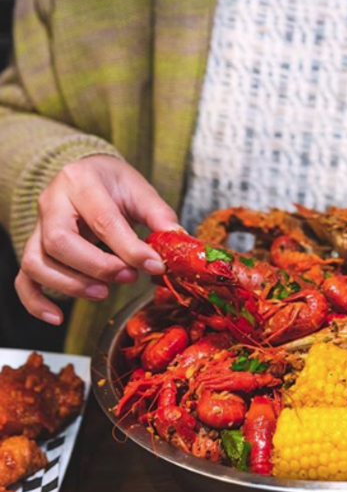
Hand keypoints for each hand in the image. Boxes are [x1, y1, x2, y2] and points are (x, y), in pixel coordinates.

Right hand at [16, 155, 179, 323]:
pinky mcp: (33, 249)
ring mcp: (37, 228)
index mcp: (81, 182)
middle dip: (97, 267)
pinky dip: (36, 302)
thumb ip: (159, 214)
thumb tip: (177, 239)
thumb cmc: (113, 184)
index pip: (101, 219)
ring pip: (38, 262)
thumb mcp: (139, 189)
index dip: (129, 248)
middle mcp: (51, 203)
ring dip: (71, 285)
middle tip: (128, 277)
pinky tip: (56, 318)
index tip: (154, 265)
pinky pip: (23, 280)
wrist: (85, 173)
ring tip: (104, 292)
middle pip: (60, 242)